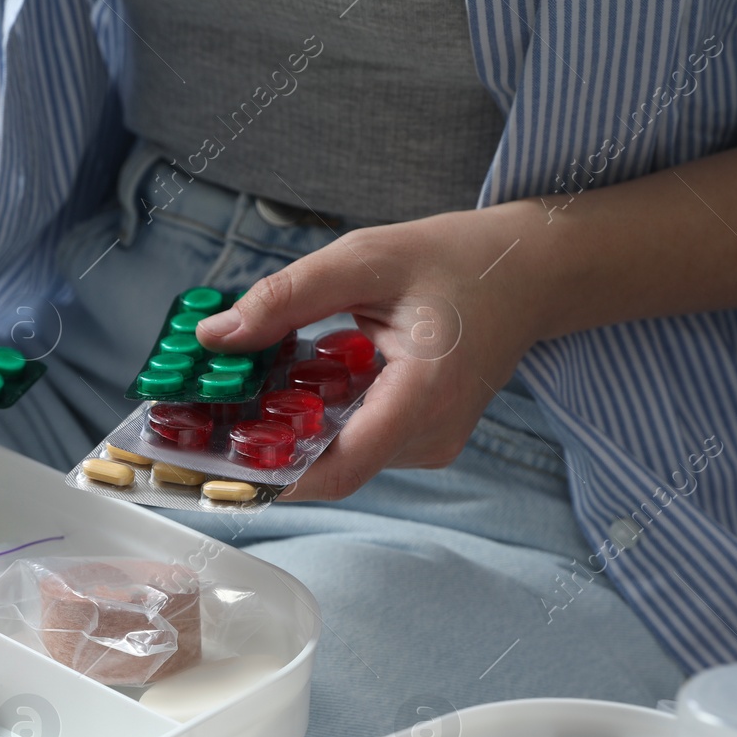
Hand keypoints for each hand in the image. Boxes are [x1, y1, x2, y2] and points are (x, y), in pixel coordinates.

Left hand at [196, 207, 546, 500]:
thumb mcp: (364, 259)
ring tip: (254, 383)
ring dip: (293, 428)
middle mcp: (432, 435)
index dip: (274, 477)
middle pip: (331, 465)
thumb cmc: (456, 261)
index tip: (217, 463)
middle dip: (268, 444)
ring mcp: (431, 444)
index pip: (341, 468)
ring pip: (340, 456)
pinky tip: (302, 379)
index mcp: (424, 394)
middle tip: (207, 413)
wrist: (529, 274)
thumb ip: (288, 297)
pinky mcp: (423, 440)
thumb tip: (216, 337)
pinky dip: (322, 418)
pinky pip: (358, 442)